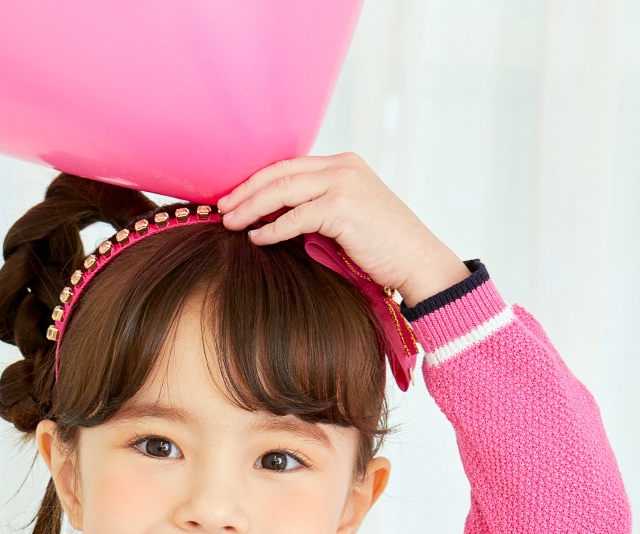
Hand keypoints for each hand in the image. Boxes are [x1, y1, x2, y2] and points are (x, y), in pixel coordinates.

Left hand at [216, 152, 470, 309]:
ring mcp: (344, 184)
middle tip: (221, 208)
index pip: (289, 166)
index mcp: (342, 165)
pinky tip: (256, 238)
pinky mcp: (344, 208)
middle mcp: (342, 167)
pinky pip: (297, 216)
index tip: (232, 198)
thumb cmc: (383, 250)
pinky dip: (273, 228)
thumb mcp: (347, 221)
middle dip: (246, 190)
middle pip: (281, 173)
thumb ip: (316, 212)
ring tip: (230, 223)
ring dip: (252, 207)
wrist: (418, 262)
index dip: (256, 181)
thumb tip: (274, 222)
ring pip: (284, 190)